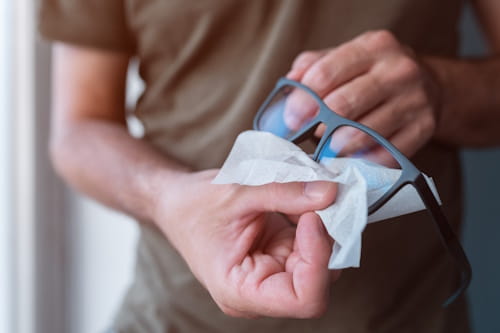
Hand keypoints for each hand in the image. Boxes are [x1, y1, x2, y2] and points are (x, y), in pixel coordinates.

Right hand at [153, 169, 338, 317]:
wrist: (177, 203)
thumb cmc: (195, 206)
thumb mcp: (238, 194)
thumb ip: (285, 193)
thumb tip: (331, 193)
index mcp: (241, 291)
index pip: (304, 300)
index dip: (318, 260)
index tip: (313, 217)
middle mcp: (262, 291)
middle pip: (319, 281)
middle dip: (325, 240)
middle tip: (321, 199)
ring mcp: (273, 274)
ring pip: (321, 262)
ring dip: (323, 228)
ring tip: (307, 195)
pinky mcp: (280, 256)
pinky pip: (311, 245)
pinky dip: (314, 221)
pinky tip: (302, 200)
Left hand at [287, 30, 440, 162]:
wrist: (430, 86)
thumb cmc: (374, 73)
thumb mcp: (346, 57)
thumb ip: (313, 67)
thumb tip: (290, 87)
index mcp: (374, 46)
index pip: (325, 74)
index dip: (302, 101)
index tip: (292, 119)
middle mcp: (398, 70)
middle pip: (343, 105)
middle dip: (317, 126)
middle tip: (308, 136)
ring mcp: (414, 100)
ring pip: (362, 133)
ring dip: (337, 147)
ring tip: (328, 148)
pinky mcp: (423, 128)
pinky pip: (384, 153)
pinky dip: (362, 161)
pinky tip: (352, 159)